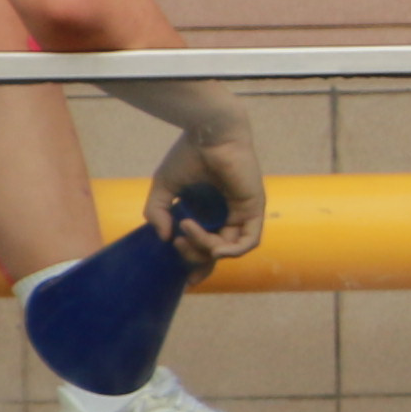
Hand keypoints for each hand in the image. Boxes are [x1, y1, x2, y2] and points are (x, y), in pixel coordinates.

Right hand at [147, 112, 265, 258]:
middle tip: (178, 242)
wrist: (209, 133)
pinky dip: (231, 250)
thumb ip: (157, 212)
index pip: (206, 247)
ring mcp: (241, 213)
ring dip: (206, 248)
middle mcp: (226, 215)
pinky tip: (213, 246)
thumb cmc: (188, 154)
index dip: (196, 264)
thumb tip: (164, 238)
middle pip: (215, 251)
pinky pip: (249, 241)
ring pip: (229, 248)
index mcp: (207, 212)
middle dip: (194, 255)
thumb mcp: (164, 187)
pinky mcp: (254, 208)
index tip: (185, 278)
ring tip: (189, 230)